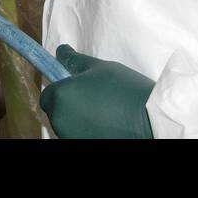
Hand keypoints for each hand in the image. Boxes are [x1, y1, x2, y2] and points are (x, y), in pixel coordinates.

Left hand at [39, 44, 155, 138]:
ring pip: (67, 126)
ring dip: (77, 119)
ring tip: (102, 112)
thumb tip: (60, 51)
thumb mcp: (99, 67)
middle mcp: (59, 120)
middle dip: (69, 105)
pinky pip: (79, 135)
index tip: (77, 88)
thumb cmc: (123, 88)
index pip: (48, 95)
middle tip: (92, 98)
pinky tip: (105, 125)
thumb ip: (74, 60)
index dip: (61, 90)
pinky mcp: (83, 146)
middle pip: (56, 112)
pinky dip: (87, 131)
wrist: (150, 120)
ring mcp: (70, 136)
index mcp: (59, 97)